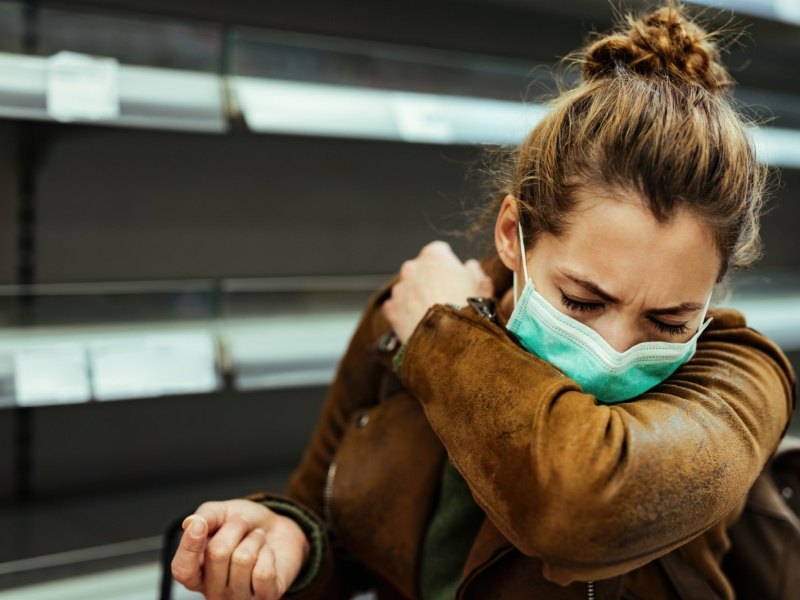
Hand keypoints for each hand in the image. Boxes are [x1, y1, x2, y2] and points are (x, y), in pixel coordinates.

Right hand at [171, 499, 309, 599]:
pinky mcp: (264, 598)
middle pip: (217, 554)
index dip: (189, 547)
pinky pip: (263, 572)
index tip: (200, 525)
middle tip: (244, 526)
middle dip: (236, 528)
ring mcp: (239, 597)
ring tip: (257, 540)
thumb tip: (191, 523)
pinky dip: (268, 553)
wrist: (280, 531)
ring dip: (255, 539)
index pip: (183, 570)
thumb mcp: (223, 513)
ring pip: (243, 559)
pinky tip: (267, 555)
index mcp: (197, 571)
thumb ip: (204, 516)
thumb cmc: (247, 527)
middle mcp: (214, 590)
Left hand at [382, 241, 493, 342]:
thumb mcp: (483, 288)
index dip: (448, 265)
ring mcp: (400, 288)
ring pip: (408, 289)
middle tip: (445, 298)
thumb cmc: (468, 312)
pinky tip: (419, 323)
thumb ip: (476, 272)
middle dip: (430, 280)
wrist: (450, 342)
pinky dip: (404, 314)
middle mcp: (413, 267)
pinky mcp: (391, 309)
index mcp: (435, 256)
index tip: (454, 277)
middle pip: (420, 269)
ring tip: (433, 315)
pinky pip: (396, 308)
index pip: (439, 251)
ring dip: (416, 297)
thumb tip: (471, 267)